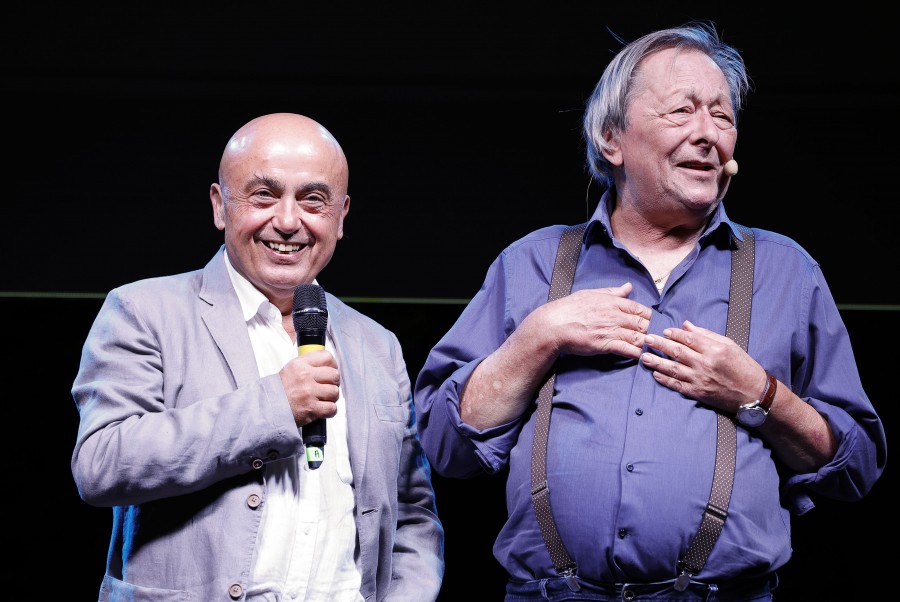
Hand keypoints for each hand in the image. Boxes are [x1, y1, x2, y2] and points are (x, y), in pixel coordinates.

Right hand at [279, 349, 340, 425]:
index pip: (327, 357)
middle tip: (327, 387)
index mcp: (300, 364)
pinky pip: (332, 408)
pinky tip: (323, 409)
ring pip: (335, 392)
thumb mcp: (291, 369)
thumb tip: (328, 363)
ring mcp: (309, 393)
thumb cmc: (281, 390)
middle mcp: (305, 376)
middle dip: (334, 382)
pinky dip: (330, 410)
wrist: (268, 408)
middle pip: (334, 375)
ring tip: (324, 399)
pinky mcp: (311, 408)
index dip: (333, 365)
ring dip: (332, 397)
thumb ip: (308, 364)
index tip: (331, 370)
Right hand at [538, 282, 651, 359]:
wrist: (554, 325)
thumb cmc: (569, 308)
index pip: (639, 308)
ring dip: (647, 343)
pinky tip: (641, 356)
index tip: (651, 322)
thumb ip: (612, 292)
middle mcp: (615, 315)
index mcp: (613, 302)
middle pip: (642, 323)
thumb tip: (628, 287)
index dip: (648, 316)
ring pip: (638, 337)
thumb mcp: (592, 294)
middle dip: (651, 331)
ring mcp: (611, 330)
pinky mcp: (606, 344)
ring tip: (652, 348)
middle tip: (656, 337)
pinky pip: (627, 349)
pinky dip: (636, 353)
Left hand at [640, 320, 766, 411]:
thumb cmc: (744, 367)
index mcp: (715, 350)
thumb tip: (686, 325)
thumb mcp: (729, 345)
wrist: (754, 394)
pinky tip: (655, 374)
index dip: (675, 334)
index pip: (689, 338)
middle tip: (646, 339)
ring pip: (673, 369)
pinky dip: (665, 380)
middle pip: (677, 352)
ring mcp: (700, 380)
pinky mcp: (698, 393)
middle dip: (660, 345)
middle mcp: (705, 364)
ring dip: (657, 362)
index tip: (664, 331)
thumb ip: (706, 335)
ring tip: (644, 357)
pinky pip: (677, 385)